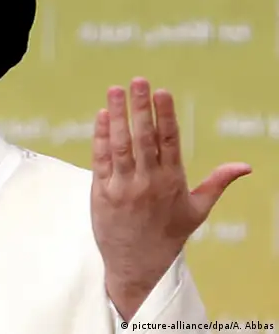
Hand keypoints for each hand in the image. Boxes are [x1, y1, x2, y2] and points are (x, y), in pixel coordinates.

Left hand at [89, 78, 250, 320]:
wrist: (137, 264)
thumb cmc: (168, 235)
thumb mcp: (197, 210)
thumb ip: (217, 183)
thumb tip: (246, 166)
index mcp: (172, 181)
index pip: (169, 141)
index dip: (165, 114)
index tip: (163, 91)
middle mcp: (148, 181)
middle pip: (143, 137)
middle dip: (141, 107)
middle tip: (138, 81)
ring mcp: (123, 186)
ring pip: (120, 144)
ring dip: (118, 115)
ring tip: (115, 90)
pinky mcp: (102, 192)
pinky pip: (101, 159)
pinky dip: (100, 136)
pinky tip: (102, 116)